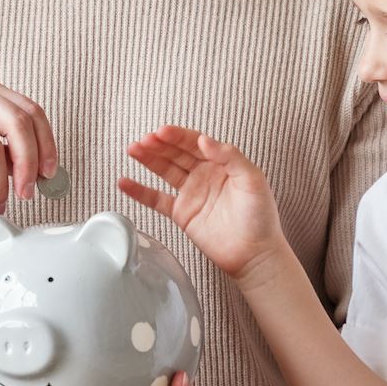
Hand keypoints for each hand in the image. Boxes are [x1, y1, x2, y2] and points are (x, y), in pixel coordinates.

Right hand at [119, 125, 285, 281]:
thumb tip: (205, 140)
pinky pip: (156, 199)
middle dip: (159, 145)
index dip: (178, 136)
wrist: (255, 253)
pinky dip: (140, 191)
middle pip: (176, 153)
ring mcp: (191, 193)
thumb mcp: (252, 179)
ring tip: (133, 149)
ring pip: (164, 170)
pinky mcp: (181, 213)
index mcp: (221, 163)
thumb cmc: (261, 217)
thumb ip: (230, 156)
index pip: (195, 143)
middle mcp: (204, 175)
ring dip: (148, 159)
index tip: (163, 132)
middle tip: (145, 140)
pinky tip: (125, 182)